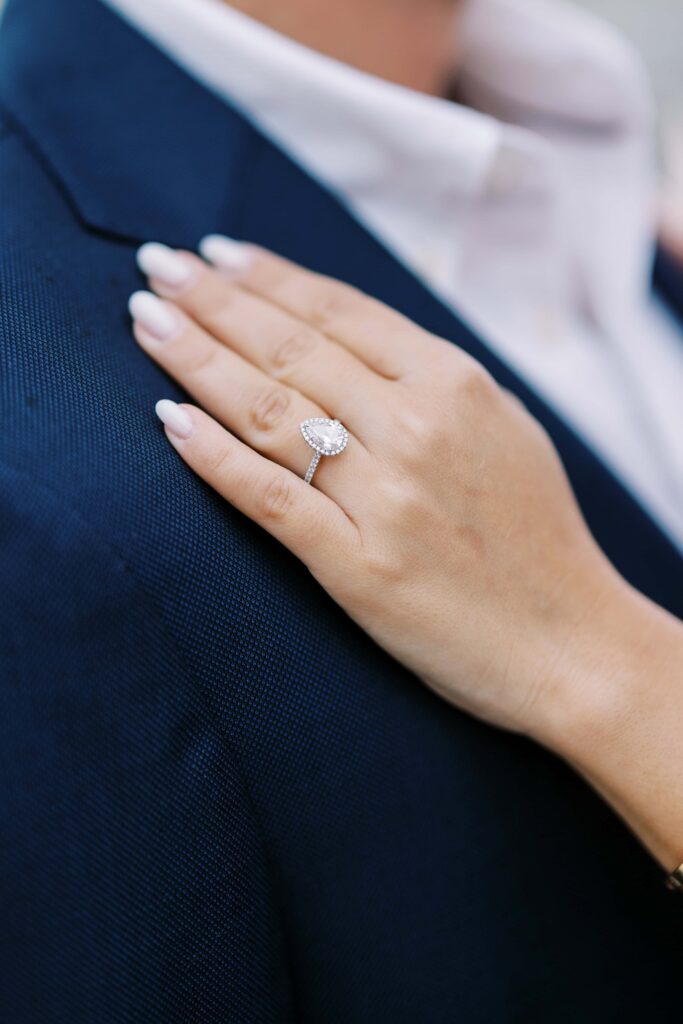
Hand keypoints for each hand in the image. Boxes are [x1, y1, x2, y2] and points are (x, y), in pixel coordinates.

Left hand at [130, 237, 625, 742]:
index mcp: (453, 384)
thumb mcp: (504, 428)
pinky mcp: (357, 565)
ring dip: (196, 359)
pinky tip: (166, 419)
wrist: (570, 641)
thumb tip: (352, 338)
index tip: (214, 254)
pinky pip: (269, 498)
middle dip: (213, 300)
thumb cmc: (538, 535)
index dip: (268, 278)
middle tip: (155, 265)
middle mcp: (414, 428)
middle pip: (292, 348)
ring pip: (269, 410)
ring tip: (146, 321)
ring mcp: (383, 497)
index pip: (338, 312)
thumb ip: (434, 380)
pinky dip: (213, 457)